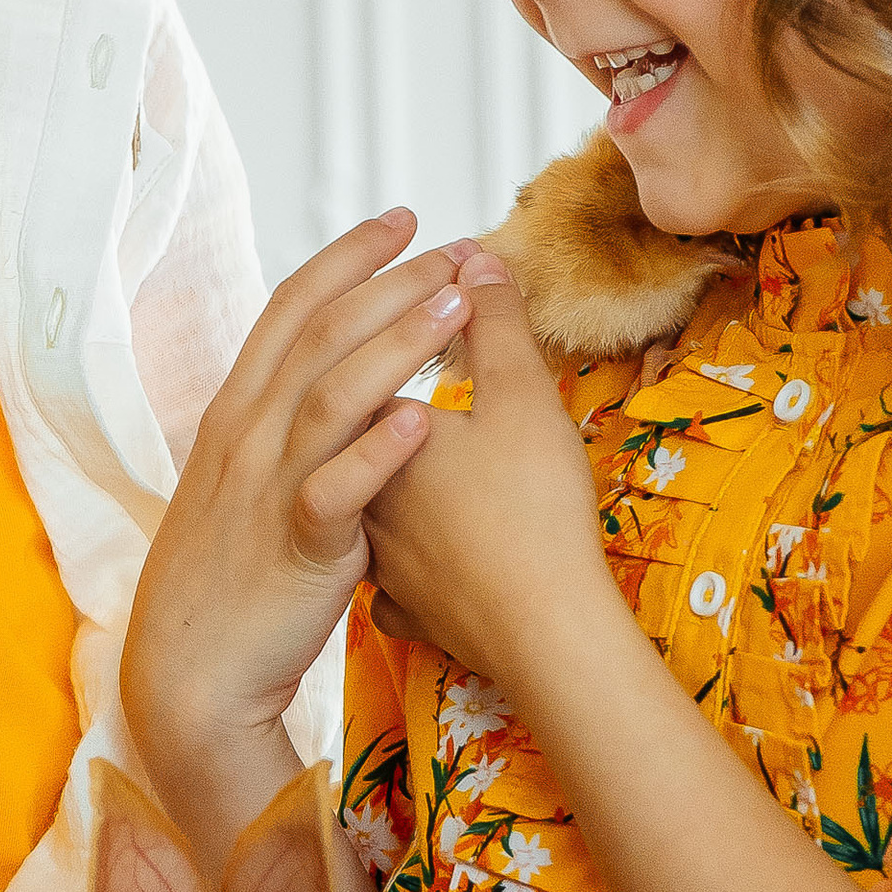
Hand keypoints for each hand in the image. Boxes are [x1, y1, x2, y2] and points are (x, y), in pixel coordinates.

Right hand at [123, 208, 476, 871]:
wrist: (189, 671)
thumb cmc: (227, 579)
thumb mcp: (241, 483)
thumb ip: (281, 429)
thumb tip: (333, 385)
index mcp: (236, 413)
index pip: (290, 308)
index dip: (347, 258)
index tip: (401, 219)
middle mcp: (248, 436)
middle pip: (319, 334)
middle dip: (388, 281)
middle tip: (452, 246)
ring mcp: (268, 488)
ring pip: (330, 394)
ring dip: (395, 342)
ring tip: (456, 304)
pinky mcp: (296, 546)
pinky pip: (337, 489)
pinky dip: (380, 451)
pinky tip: (427, 418)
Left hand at [363, 259, 614, 690]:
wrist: (541, 632)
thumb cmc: (532, 507)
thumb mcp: (521, 395)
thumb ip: (496, 323)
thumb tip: (477, 260)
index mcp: (367, 426)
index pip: (360, 356)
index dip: (398, 320)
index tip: (441, 302)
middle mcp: (350, 487)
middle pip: (353, 423)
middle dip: (389, 391)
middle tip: (439, 375)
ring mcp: (371, 554)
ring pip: (365, 497)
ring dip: (391, 470)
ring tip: (433, 452)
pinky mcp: (400, 604)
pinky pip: (390, 569)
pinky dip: (405, 551)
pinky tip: (422, 545)